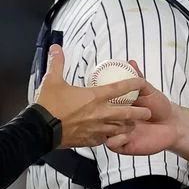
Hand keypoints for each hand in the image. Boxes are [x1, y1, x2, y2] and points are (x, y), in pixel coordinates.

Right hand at [34, 45, 152, 148]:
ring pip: (119, 128)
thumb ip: (57, 63)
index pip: (119, 88)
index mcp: (94, 97)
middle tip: (148, 112)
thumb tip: (56, 47)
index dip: (132, 83)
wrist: (40, 131)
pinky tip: (111, 135)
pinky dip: (111, 136)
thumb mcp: (52, 80)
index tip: (141, 82)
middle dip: (139, 112)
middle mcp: (99, 113)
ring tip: (133, 125)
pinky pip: (105, 139)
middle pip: (126, 113)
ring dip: (127, 126)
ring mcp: (96, 129)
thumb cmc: (48, 105)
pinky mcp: (90, 141)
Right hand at [105, 60, 180, 155]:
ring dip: (113, 126)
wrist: (173, 125)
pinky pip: (112, 144)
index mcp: (118, 105)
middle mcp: (115, 119)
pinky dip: (116, 139)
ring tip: (126, 122)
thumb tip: (131, 62)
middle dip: (106, 112)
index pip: (103, 100)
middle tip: (119, 109)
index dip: (100, 96)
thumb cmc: (160, 106)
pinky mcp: (122, 146)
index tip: (103, 92)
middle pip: (101, 116)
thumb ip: (138, 78)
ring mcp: (117, 133)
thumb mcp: (148, 90)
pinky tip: (128, 135)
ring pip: (104, 131)